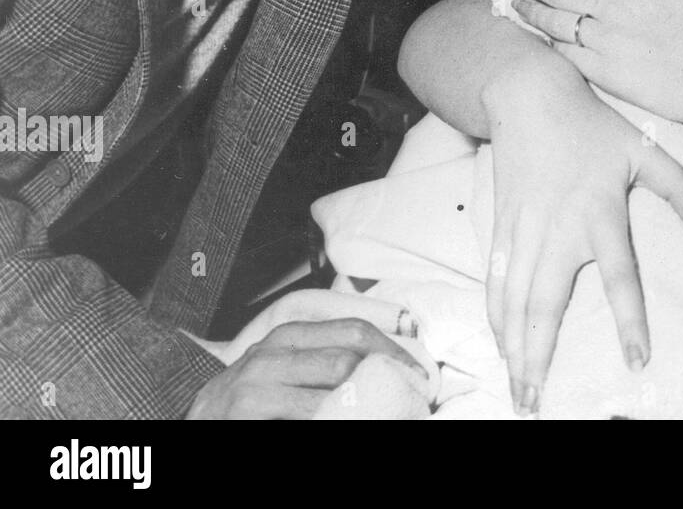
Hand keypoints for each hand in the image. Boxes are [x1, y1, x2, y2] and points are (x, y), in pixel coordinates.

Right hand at [186, 319, 427, 419]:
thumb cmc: (242, 407)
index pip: (353, 330)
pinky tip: (344, 423)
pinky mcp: (247, 412)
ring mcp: (254, 384)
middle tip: (412, 403)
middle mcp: (271, 353)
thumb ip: (321, 366)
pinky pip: (308, 416)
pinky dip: (335, 420)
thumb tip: (386, 372)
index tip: (419, 377)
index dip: (393, 352)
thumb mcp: (283, 374)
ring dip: (367, 406)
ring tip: (387, 415)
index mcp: (287, 336)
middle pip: (347, 357)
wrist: (190, 425)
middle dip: (388, 379)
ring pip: (331, 387)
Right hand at [482, 65, 682, 415]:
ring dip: (513, 348)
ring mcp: (525, 230)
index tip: (636, 363)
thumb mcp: (646, 150)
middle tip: (537, 403)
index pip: (619, 277)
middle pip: (546, 305)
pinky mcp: (503, 225)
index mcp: (599, 213)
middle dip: (540, 357)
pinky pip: (496, 279)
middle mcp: (559, 229)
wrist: (530, 96)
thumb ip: (682, 191)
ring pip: (514, 300)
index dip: (629, 321)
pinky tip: (499, 343)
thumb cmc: (594, 125)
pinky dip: (495, 315)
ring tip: (517, 389)